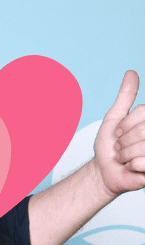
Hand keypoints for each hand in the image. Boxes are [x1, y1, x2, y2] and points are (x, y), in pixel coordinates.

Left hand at [93, 70, 144, 196]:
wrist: (104, 171)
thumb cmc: (110, 146)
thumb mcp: (115, 118)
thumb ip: (125, 97)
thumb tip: (131, 72)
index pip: (142, 112)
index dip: (124, 124)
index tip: (118, 133)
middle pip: (143, 130)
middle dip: (123, 141)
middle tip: (119, 148)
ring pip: (143, 145)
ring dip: (125, 154)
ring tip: (124, 158)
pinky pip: (142, 162)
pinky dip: (130, 165)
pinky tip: (130, 167)